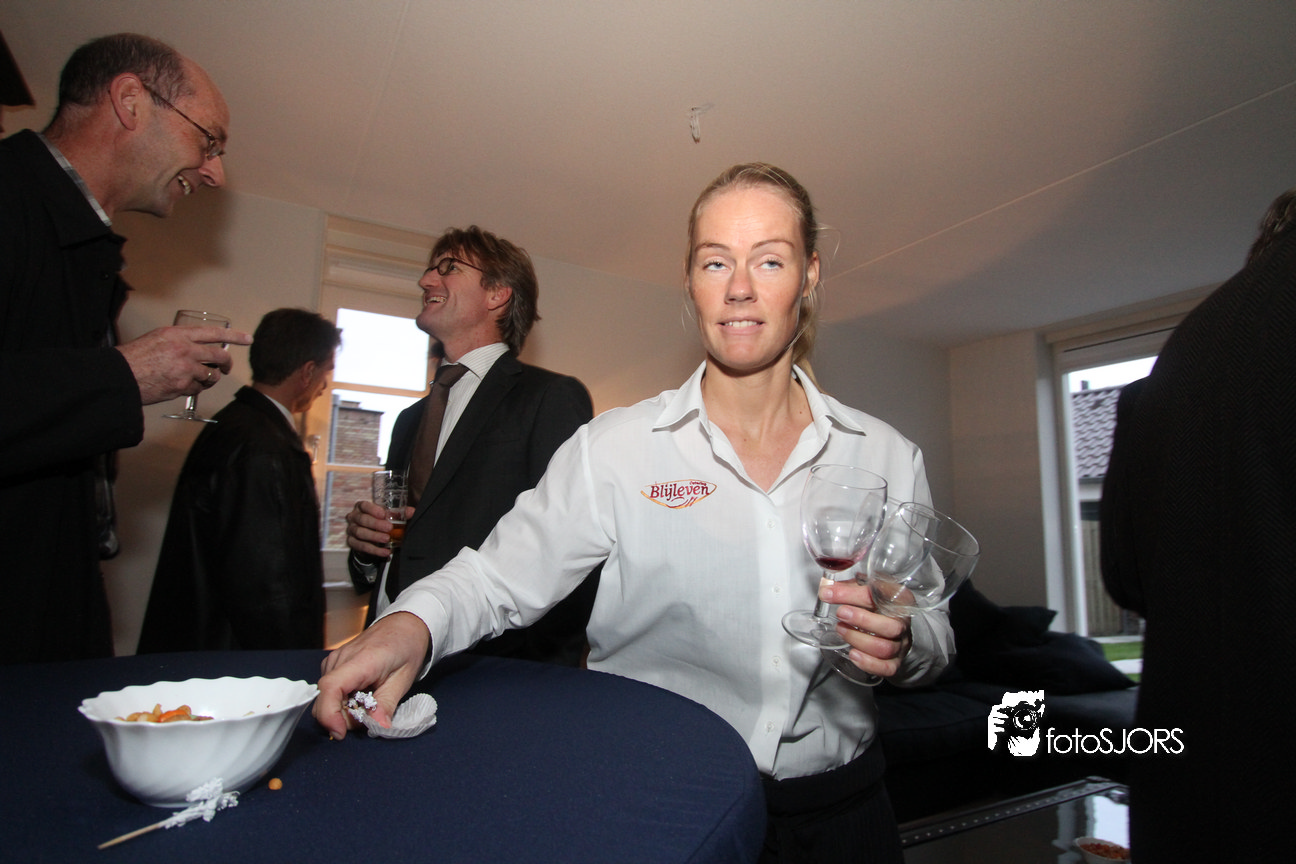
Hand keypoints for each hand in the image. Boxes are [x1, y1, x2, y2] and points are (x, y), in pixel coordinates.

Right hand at [117, 325, 252, 404]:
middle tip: (226, 368)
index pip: (213, 333)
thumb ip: (178, 341)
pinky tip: (183, 386)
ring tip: (196, 379)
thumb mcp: (156, 338)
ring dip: (208, 379)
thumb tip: (195, 347)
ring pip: (211, 375)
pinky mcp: (182, 386)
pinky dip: (194, 389)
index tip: (247, 339)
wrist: (119, 376)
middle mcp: (185, 349)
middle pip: (219, 356)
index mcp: (178, 334)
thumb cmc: (133, 358)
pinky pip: (198, 389)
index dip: (233, 336)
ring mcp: (185, 369)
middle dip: (226, 363)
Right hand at [314, 611, 430, 739]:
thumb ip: (387, 704)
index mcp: (361, 660)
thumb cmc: (406, 648)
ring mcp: (334, 660)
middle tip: (371, 715)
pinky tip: (362, 693)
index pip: (331, 688)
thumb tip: (377, 727)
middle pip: (325, 699)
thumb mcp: (404, 679)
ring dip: (344, 709)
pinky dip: (343, 700)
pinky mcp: (332, 664)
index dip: (329, 715)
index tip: (341, 733)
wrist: (404, 625)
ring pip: (326, 698)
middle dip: (343, 717)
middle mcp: (340, 659)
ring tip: (370, 700)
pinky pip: (330, 691)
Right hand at [346, 500, 413, 557]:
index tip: (383, 514)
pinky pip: (361, 546)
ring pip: (360, 533)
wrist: (369, 538)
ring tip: (387, 539)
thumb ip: (399, 513)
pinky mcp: (352, 542)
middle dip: (376, 524)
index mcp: (362, 507)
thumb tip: (411, 511)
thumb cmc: (379, 521)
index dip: (372, 509)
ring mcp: (351, 530)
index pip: (364, 505)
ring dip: (374, 537)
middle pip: (362, 519)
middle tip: (389, 528)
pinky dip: (374, 550)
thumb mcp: (388, 516)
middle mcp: (354, 517)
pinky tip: (385, 552)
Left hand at [818, 580, 911, 679]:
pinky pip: (886, 668)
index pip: (881, 595)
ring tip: (841, 630)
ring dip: (858, 639)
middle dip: (862, 620)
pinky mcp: (895, 662)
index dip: (852, 594)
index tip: (829, 592)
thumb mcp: (865, 589)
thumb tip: (826, 588)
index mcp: (899, 599)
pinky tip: (853, 654)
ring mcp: (901, 644)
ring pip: (885, 648)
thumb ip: (848, 587)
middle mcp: (903, 623)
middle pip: (890, 626)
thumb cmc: (878, 605)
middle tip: (840, 613)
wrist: (893, 626)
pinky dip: (868, 663)